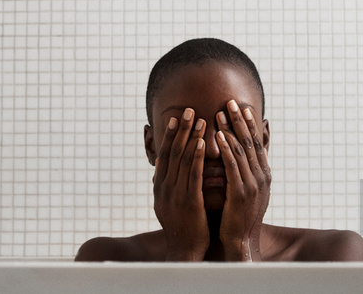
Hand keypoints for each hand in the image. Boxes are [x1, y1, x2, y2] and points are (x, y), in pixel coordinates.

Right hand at [153, 108, 208, 260]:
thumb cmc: (182, 227)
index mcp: (159, 187)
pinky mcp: (188, 202)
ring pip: (182, 160)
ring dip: (191, 137)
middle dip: (181, 130)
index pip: (164, 155)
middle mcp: (164, 188)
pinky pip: (193, 175)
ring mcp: (175, 195)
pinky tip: (203, 143)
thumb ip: (166, 184)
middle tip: (188, 110)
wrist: (184, 252)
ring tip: (200, 120)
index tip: (176, 118)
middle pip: (172, 152)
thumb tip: (162, 163)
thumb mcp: (168, 203)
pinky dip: (198, 156)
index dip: (169, 135)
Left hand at [215, 99, 270, 260]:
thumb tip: (245, 156)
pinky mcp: (241, 192)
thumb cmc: (239, 216)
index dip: (250, 124)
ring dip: (230, 130)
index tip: (243, 107)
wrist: (240, 242)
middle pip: (251, 142)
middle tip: (231, 102)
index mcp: (264, 174)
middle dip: (241, 120)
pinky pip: (233, 165)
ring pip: (241, 150)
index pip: (257, 143)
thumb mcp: (249, 190)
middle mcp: (262, 176)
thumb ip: (247, 171)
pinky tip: (218, 136)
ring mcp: (253, 184)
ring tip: (220, 113)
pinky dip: (226, 148)